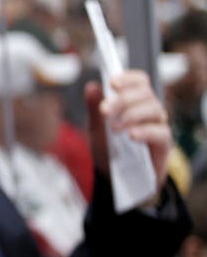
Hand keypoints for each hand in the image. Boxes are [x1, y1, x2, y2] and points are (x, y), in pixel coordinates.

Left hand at [86, 70, 172, 195]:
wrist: (115, 178)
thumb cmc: (109, 150)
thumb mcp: (96, 129)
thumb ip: (94, 108)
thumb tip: (92, 86)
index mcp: (134, 102)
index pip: (140, 81)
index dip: (128, 78)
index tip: (112, 82)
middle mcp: (149, 110)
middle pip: (145, 93)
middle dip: (123, 99)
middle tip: (104, 111)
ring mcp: (158, 126)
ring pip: (154, 109)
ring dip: (132, 114)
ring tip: (114, 128)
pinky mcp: (164, 144)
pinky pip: (161, 132)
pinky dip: (145, 131)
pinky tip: (131, 135)